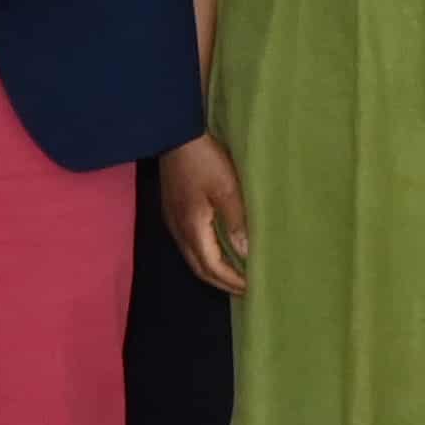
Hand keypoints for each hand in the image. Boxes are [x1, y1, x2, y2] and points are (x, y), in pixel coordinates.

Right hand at [158, 135, 253, 292]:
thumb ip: (236, 223)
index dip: (231, 280)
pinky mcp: (174, 211)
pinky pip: (190, 244)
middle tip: (245, 289)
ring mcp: (173, 221)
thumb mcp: (227, 189)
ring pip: (193, 257)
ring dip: (213, 270)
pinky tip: (220, 250)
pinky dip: (206, 254)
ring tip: (235, 274)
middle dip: (222, 282)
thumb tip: (246, 254)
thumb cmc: (204, 160)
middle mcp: (178, 230)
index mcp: (191, 228)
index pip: (211, 267)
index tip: (252, 287)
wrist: (175, 135)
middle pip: (199, 268)